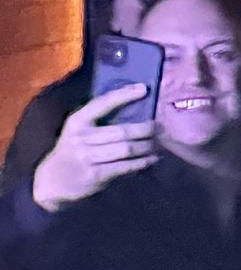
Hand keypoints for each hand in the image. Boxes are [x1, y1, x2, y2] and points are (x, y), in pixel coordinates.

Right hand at [33, 84, 157, 209]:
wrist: (52, 180)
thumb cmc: (72, 150)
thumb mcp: (77, 130)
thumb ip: (98, 120)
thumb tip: (135, 107)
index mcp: (77, 121)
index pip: (103, 103)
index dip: (124, 95)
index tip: (144, 89)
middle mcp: (82, 138)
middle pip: (122, 131)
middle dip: (146, 129)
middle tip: (160, 127)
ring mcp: (88, 157)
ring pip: (127, 149)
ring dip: (147, 146)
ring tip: (158, 143)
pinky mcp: (96, 175)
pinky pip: (126, 166)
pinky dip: (143, 162)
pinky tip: (152, 159)